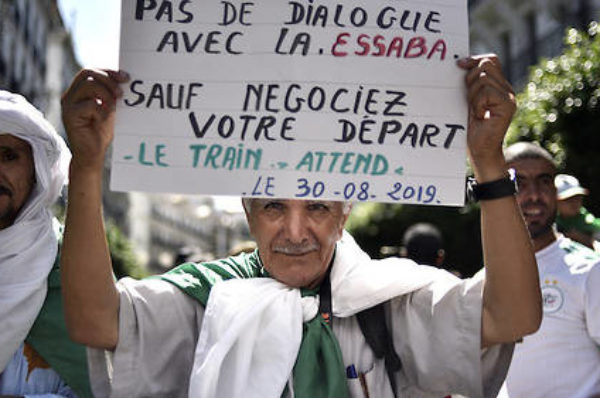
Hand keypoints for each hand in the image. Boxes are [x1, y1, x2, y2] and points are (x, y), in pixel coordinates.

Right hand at [61, 69, 128, 172]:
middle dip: (108, 80)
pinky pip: (89, 103)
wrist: (92, 154)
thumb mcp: (108, 109)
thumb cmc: (100, 132)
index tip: (126, 78)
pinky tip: (104, 119)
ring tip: (114, 106)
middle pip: (87, 73)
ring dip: (106, 94)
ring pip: (88, 84)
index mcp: (78, 92)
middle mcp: (70, 95)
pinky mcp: (69, 115)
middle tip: (121, 94)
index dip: (109, 72)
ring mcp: (68, 104)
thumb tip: (124, 80)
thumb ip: (110, 95)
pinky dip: (102, 109)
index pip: (91, 71)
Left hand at [458, 55, 515, 180]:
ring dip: (472, 94)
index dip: (474, 60)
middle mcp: (506, 89)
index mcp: (498, 86)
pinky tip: (480, 115)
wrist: (479, 150)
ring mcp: (509, 96)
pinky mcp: (508, 105)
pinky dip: (477, 103)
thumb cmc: (471, 128)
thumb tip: (461, 63)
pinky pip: (486, 91)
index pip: (490, 60)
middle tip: (468, 98)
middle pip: (487, 64)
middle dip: (470, 78)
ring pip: (484, 77)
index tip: (458, 65)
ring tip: (475, 110)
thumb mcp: (468, 100)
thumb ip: (470, 83)